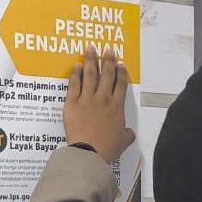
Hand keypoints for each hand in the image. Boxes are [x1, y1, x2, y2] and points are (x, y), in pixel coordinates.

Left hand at [63, 46, 134, 163]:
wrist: (89, 152)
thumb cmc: (106, 148)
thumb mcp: (122, 141)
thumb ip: (127, 134)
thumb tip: (129, 133)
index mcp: (117, 108)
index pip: (121, 84)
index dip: (121, 72)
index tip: (120, 64)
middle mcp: (103, 99)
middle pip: (107, 74)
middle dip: (108, 60)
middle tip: (108, 50)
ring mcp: (87, 99)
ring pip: (90, 75)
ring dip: (91, 60)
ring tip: (91, 49)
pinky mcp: (72, 103)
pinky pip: (74, 84)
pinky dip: (75, 74)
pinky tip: (76, 65)